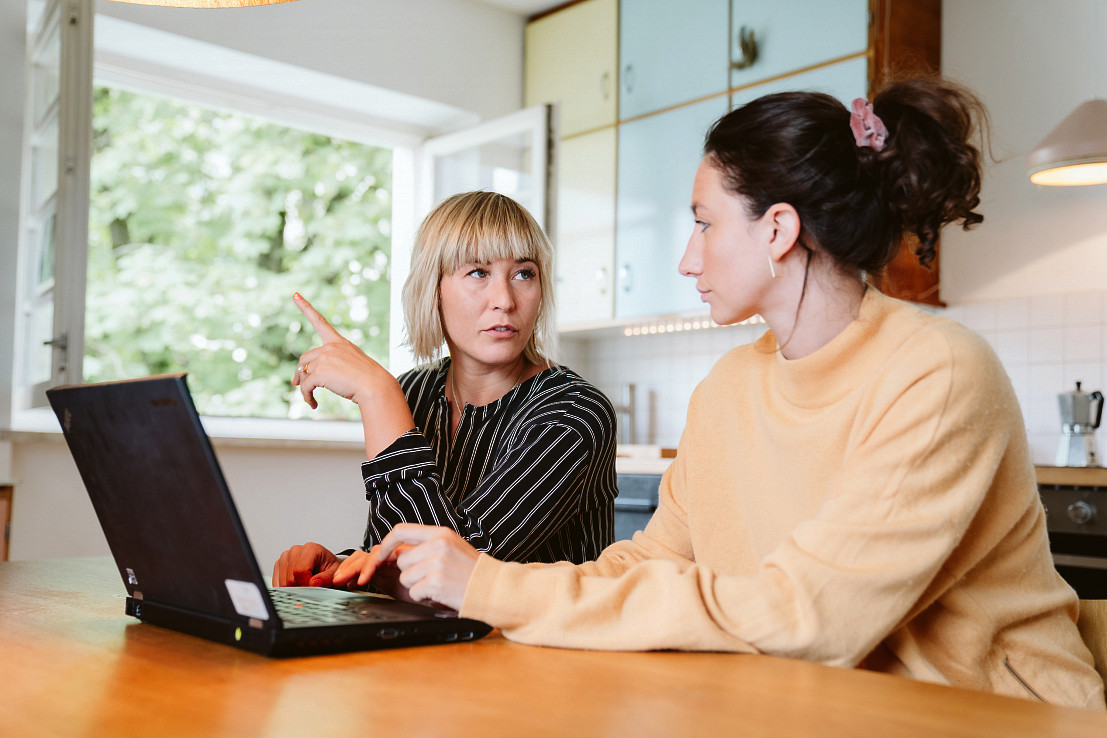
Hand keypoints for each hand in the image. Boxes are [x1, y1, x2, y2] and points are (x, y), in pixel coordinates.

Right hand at [272, 542, 339, 586]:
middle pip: (290, 579)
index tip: (313, 589)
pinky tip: (296, 585)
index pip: (300, 571)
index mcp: (310, 549)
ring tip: (305, 584)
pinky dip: (286, 589)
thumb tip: (314, 583)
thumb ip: (326, 578)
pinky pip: (277, 582)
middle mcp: (296, 550)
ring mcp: (285, 556)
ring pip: (282, 582)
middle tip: (310, 588)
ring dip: (293, 589)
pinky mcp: (279, 564)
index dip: (306, 585)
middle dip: (300, 588)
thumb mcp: (334, 572)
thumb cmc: (328, 566)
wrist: (324, 563)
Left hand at [291, 292, 395, 409]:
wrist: (375, 387)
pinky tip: (313, 404)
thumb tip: (307, 379)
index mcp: (339, 342)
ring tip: (311, 399)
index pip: (320, 322)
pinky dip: (306, 396)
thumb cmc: (368, 380)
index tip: (296, 295)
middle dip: (300, 372)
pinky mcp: (320, 372)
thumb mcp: (351, 367)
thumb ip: (330, 367)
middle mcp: (330, 347)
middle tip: (297, 384)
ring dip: (303, 387)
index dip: (306, 307)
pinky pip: (305, 386)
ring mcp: (325, 358)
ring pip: (304, 373)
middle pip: (305, 358)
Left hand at [333, 524, 478, 610]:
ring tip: (439, 584)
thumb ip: (426, 546)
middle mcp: (438, 545)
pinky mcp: (436, 582)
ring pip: (405, 578)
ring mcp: (437, 563)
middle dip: (410, 573)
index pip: (400, 531)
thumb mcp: (451, 547)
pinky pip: (414, 592)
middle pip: (401, 560)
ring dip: (417, 586)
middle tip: (430, 576)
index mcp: (441, 533)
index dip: (386, 545)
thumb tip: (396, 553)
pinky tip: (440, 593)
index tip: (381, 556)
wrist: (492, 588)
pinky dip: (424, 597)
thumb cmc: (472, 570)